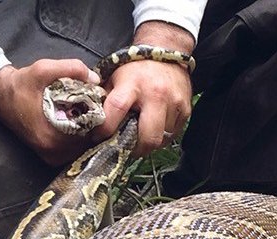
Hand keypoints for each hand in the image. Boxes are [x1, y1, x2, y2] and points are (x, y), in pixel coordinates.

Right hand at [0, 59, 100, 165]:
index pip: (89, 132)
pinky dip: (78, 139)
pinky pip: (72, 151)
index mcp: (51, 137)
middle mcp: (52, 152)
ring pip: (81, 148)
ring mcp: (50, 157)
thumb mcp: (44, 68)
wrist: (0, 95)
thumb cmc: (21, 83)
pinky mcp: (49, 157)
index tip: (97, 102)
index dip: (97, 116)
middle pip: (87, 142)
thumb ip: (72, 68)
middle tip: (94, 107)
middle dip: (94, 125)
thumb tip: (95, 79)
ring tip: (86, 113)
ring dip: (87, 132)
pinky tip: (77, 123)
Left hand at [94, 21, 194, 156]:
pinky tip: (154, 126)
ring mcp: (174, 103)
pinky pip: (172, 134)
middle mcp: (156, 94)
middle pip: (148, 138)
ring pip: (161, 140)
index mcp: (133, 85)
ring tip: (140, 134)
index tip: (99, 137)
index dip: (105, 130)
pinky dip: (162, 135)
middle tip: (127, 148)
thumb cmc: (135, 68)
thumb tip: (91, 124)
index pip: (117, 111)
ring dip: (149, 142)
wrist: (165, 50)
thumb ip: (105, 100)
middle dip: (136, 149)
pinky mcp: (186, 109)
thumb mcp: (115, 78)